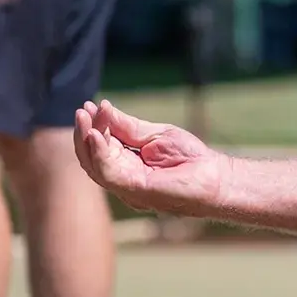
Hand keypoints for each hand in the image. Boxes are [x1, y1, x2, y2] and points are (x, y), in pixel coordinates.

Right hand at [72, 99, 228, 215]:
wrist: (215, 175)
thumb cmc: (189, 157)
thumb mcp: (154, 134)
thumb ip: (127, 126)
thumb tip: (102, 108)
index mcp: (126, 164)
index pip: (100, 146)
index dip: (92, 126)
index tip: (89, 106)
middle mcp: (122, 177)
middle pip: (91, 158)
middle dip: (84, 133)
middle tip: (81, 111)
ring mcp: (127, 187)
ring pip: (95, 167)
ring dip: (87, 142)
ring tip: (84, 118)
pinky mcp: (136, 190)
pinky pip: (110, 173)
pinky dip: (100, 154)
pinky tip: (97, 135)